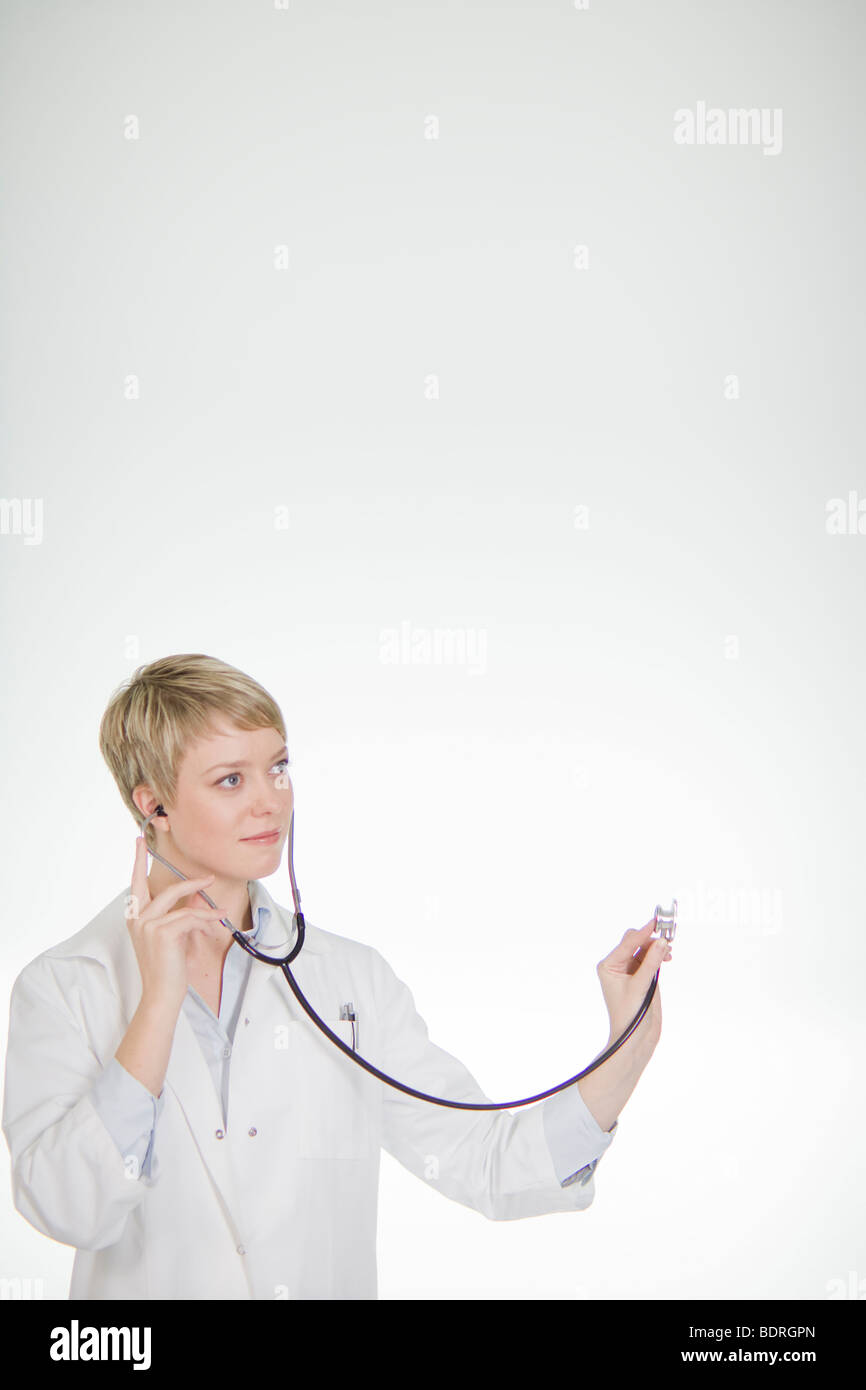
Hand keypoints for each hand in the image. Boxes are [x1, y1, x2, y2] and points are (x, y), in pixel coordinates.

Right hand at [125, 837, 225, 1015]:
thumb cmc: (167, 967)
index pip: (136, 884)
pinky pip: (190, 917)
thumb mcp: (174, 935)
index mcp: (135, 918)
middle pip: (162, 889)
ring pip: (180, 903)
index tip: (139, 841)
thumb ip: (180, 912)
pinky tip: (217, 923)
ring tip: (219, 907)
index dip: (138, 861)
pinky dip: (206, 919)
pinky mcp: (162, 932)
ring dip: (203, 902)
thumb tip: (198, 894)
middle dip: (187, 881)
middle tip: (208, 877)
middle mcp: (137, 919)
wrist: (162, 993)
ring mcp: (147, 925)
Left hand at [596, 919, 671, 1051]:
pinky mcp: (642, 977)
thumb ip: (651, 962)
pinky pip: (650, 959)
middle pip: (635, 943)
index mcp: (609, 966)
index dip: (643, 932)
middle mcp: (618, 966)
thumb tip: (661, 942)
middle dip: (650, 939)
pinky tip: (667, 957)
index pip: (627, 943)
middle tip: (667, 937)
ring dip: (656, 947)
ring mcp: (630, 971)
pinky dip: (659, 956)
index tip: (656, 923)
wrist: (635, 1038)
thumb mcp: (640, 986)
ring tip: (668, 952)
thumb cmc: (630, 1015)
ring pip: (644, 950)